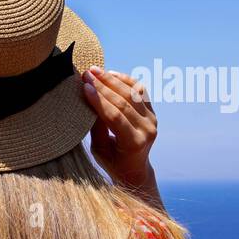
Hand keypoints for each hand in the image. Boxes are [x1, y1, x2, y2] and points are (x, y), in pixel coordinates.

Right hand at [81, 67, 156, 192]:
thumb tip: (89, 100)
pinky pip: (140, 91)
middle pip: (124, 102)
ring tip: (95, 70)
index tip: (85, 87)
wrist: (134, 168)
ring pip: (132, 93)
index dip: (99, 100)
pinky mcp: (152, 112)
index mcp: (133, 143)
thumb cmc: (112, 161)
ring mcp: (152, 120)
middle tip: (87, 74)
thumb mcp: (99, 149)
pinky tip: (111, 74)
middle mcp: (147, 130)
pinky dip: (125, 80)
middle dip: (103, 86)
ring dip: (112, 80)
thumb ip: (97, 126)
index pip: (115, 116)